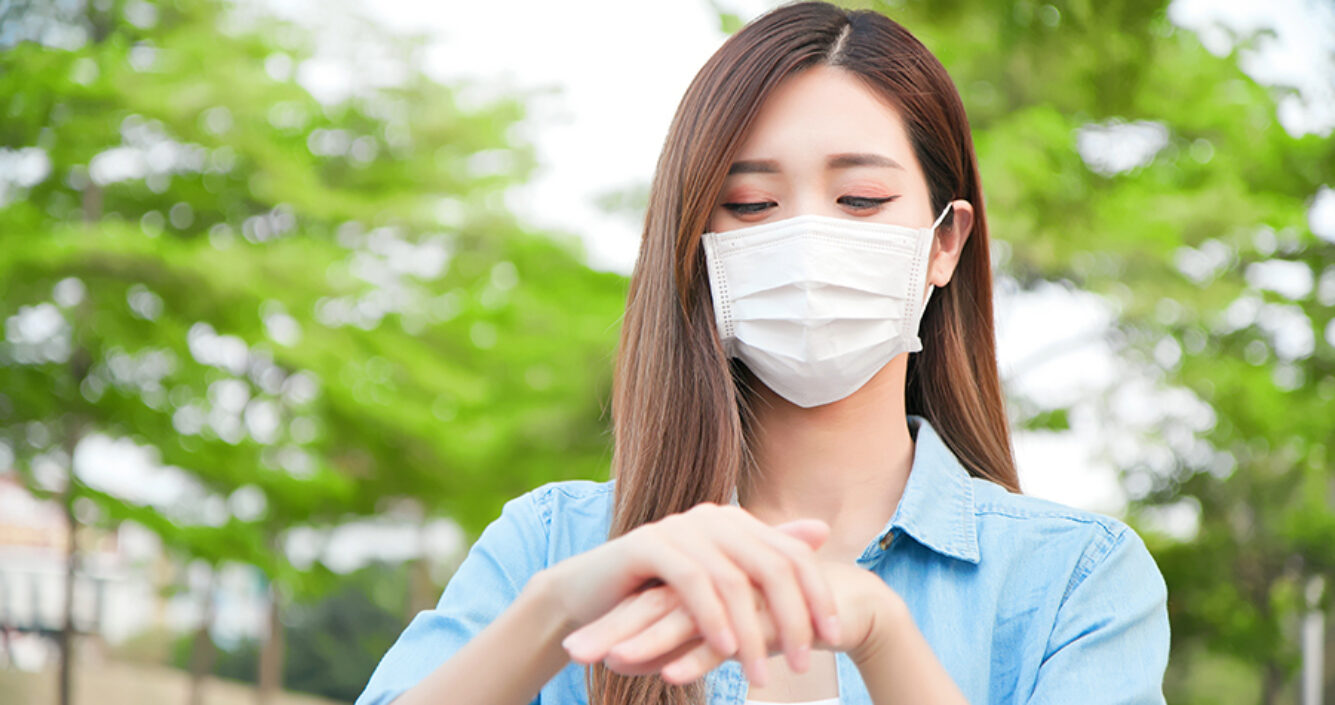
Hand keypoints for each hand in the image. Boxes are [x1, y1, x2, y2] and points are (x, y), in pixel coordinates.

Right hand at [538, 502, 841, 685]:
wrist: (588, 595)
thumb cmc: (658, 597)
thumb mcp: (719, 584)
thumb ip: (765, 557)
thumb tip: (820, 531)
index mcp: (735, 523)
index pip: (792, 555)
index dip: (818, 595)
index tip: (835, 638)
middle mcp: (712, 518)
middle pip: (771, 565)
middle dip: (792, 617)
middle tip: (803, 662)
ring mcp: (680, 529)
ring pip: (733, 580)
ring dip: (750, 633)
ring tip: (759, 676)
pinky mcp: (648, 545)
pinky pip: (691, 582)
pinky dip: (711, 618)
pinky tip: (723, 650)